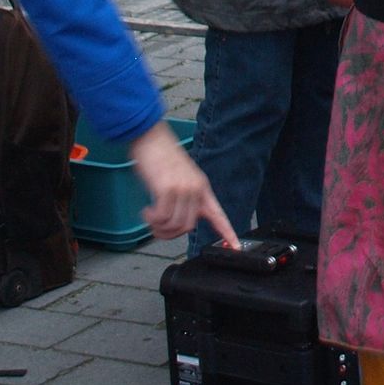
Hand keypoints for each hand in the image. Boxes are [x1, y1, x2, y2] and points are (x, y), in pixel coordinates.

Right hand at [128, 122, 236, 245]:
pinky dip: (151, 219)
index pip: (218, 215)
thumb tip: (178, 221)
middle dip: (169, 234)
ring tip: (150, 218)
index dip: (228, 233)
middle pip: (187, 227)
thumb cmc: (162, 157)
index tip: (236, 247)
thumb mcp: (182, 178)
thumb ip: (186, 198)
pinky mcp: (167, 189)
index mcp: (202, 187)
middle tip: (157, 229)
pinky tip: (147, 211)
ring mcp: (183, 189)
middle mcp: (196, 189)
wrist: (151, 137)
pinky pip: (161, 217)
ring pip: (174, 225)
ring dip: (158, 228)